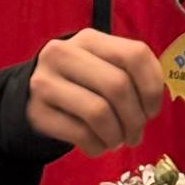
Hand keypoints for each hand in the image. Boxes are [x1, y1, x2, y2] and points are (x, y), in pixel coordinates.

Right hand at [27, 30, 163, 154]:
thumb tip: (152, 104)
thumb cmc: (81, 81)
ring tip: (119, 141)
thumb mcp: (103, 66)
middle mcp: (64, 54)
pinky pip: (80, 134)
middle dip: (135, 118)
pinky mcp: (37, 112)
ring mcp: (46, 82)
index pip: (135, 54)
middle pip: (118, 85)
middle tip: (137, 134)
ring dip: (117, 135)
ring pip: (99, 112)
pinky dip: (98, 146)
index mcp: (89, 39)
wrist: (32, 96)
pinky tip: (99, 145)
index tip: (152, 110)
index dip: (152, 87)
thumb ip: (132, 74)